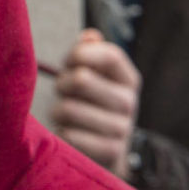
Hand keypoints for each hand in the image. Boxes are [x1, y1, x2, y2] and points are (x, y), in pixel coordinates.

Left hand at [50, 29, 141, 178]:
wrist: (108, 153)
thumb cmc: (93, 105)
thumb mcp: (95, 77)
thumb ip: (89, 53)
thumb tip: (90, 36)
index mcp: (128, 79)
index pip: (110, 54)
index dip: (79, 54)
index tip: (67, 63)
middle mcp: (129, 102)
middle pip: (81, 79)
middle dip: (62, 84)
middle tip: (63, 92)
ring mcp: (122, 129)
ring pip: (69, 109)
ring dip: (58, 111)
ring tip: (66, 115)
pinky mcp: (110, 153)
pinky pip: (70, 135)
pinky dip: (62, 132)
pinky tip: (70, 133)